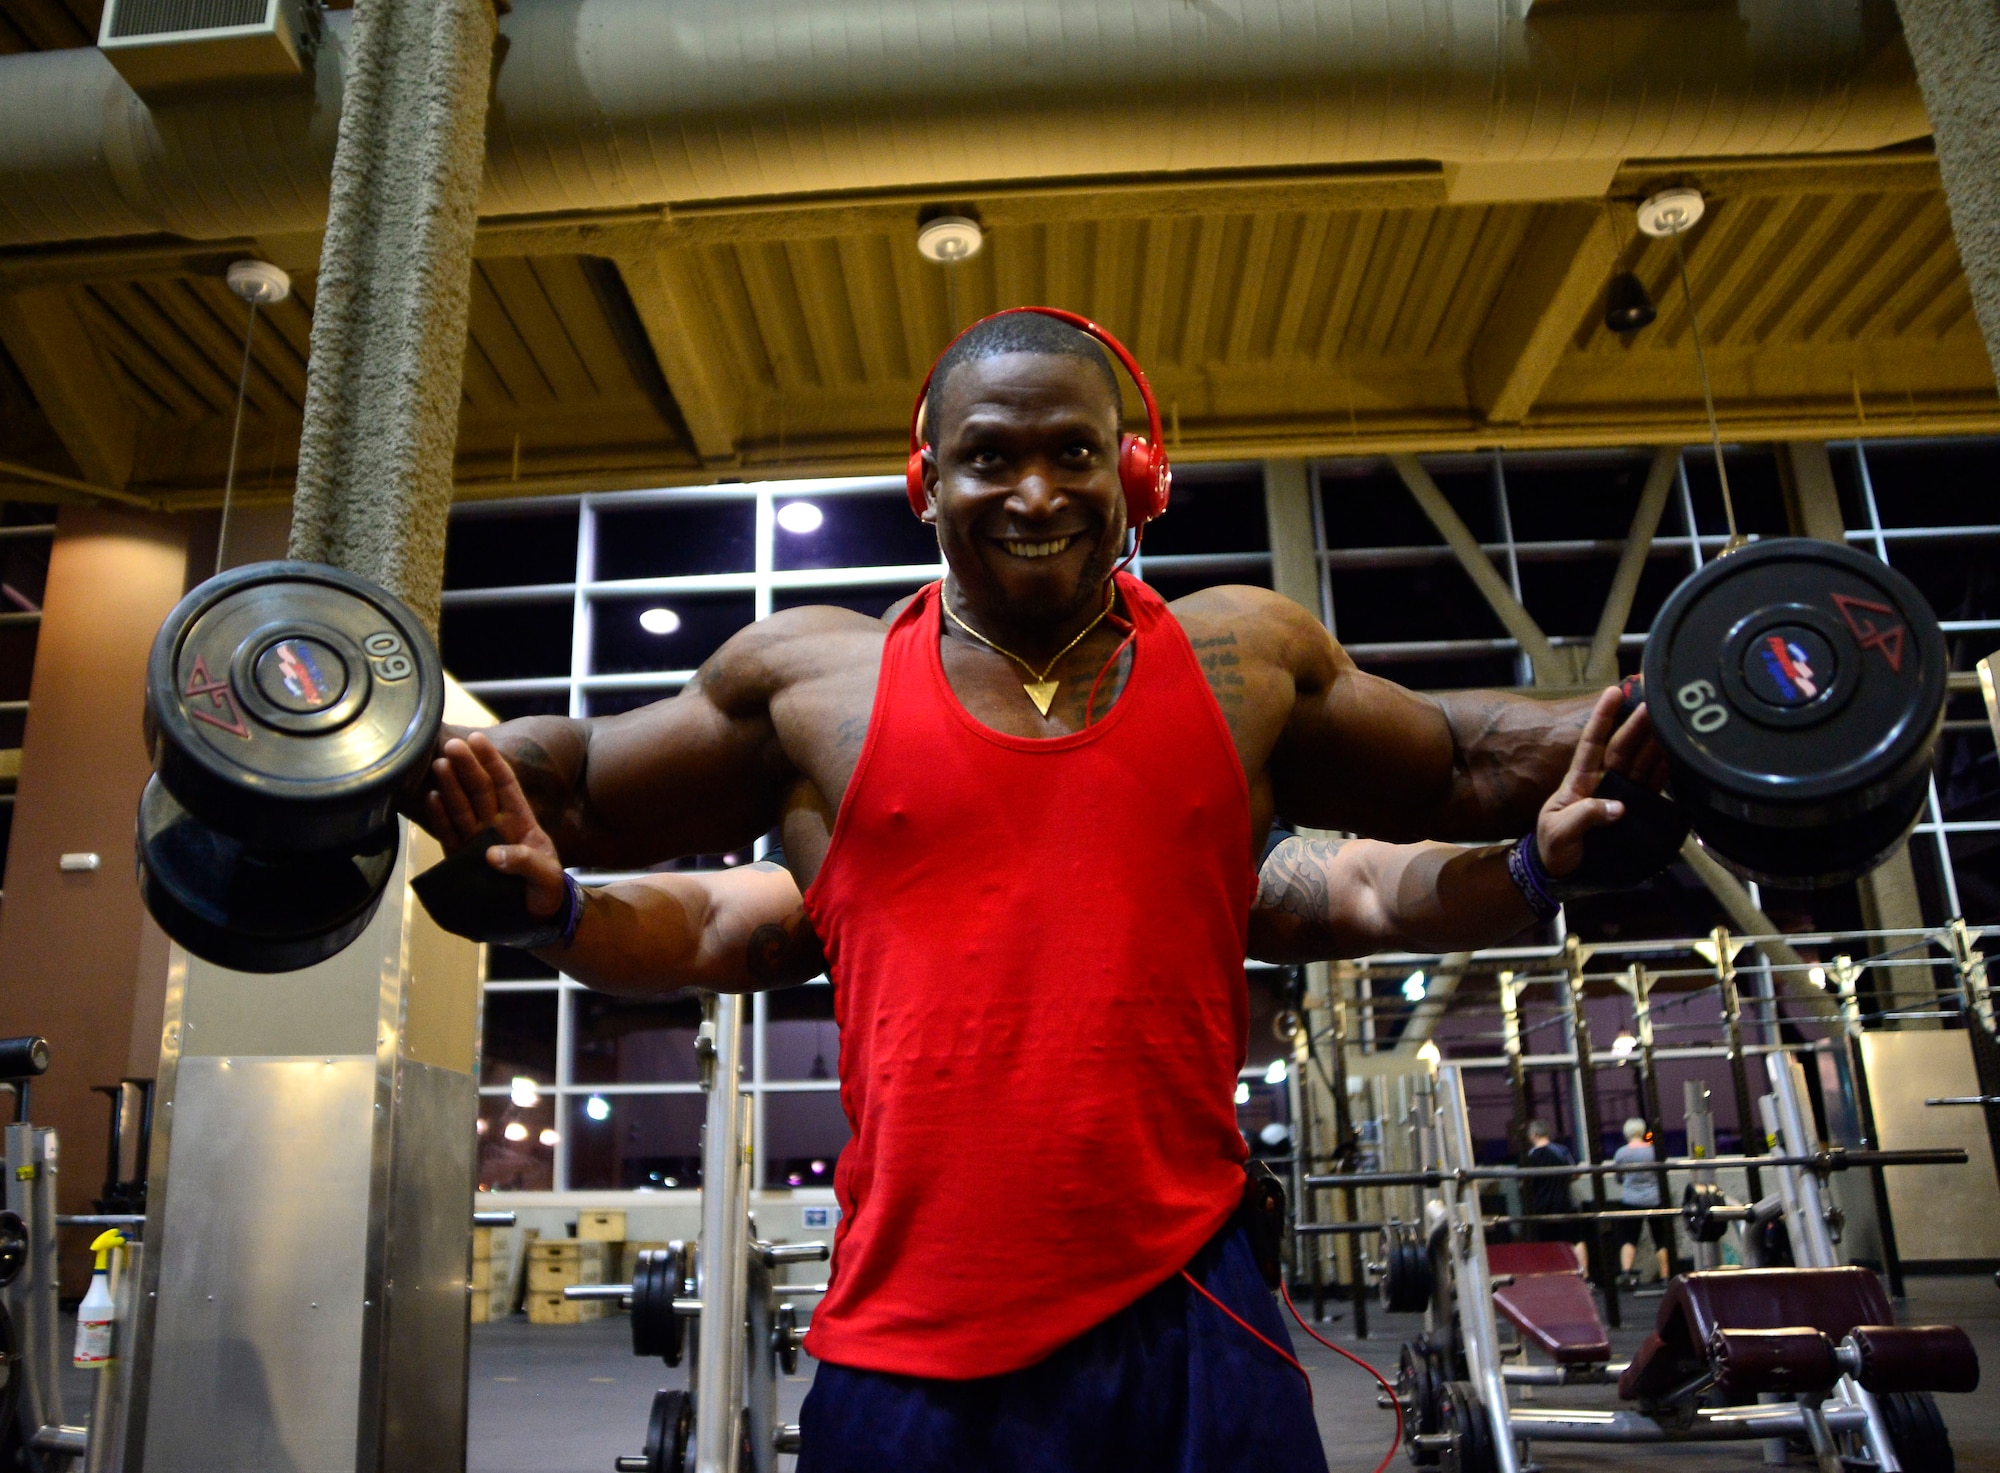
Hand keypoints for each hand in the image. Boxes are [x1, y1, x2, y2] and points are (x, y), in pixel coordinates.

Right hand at [425, 732, 567, 919]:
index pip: (505, 784)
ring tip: (439, 764)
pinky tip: (431, 798)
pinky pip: (448, 835)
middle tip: (452, 745)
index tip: (478, 739)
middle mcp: (496, 825)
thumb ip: (525, 863)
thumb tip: (491, 855)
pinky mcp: (461, 859)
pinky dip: (440, 818)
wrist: (534, 919)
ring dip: (450, 786)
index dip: (492, 761)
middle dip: (467, 767)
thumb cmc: (546, 892)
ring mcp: (477, 840)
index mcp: (521, 821)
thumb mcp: (547, 878)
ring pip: (461, 807)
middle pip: (479, 790)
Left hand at [1535, 686, 1666, 877]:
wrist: (1563, 875)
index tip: (1612, 691)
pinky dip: (1668, 772)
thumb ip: (1583, 817)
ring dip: (1658, 743)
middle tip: (1657, 702)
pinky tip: (1681, 756)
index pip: (1593, 742)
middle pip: (1624, 748)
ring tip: (1676, 722)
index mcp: (1579, 781)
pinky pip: (1655, 787)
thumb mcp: (1558, 833)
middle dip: (1639, 724)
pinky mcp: (1637, 811)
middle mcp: (1604, 782)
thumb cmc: (1553, 849)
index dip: (1602, 717)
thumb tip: (1619, 808)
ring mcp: (1622, 795)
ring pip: (1643, 763)